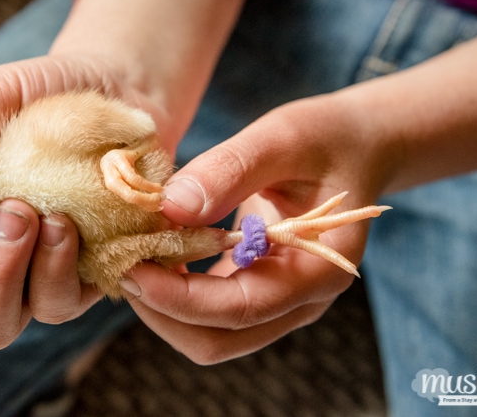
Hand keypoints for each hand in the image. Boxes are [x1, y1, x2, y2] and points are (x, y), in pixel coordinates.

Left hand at [121, 94, 387, 363]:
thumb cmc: (325, 137)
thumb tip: (169, 208)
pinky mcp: (259, 288)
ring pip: (209, 333)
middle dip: (162, 310)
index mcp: (317, 269)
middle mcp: (300, 300)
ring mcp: (279, 300)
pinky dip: (176, 291)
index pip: (241, 308)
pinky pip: (210, 309)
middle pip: (218, 339)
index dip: (179, 298)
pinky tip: (154, 252)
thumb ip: (229, 171)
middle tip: (120, 263)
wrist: (356, 146)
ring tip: (131, 257)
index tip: (131, 265)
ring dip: (163, 305)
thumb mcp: (281, 138)